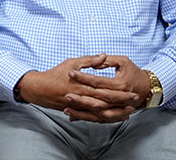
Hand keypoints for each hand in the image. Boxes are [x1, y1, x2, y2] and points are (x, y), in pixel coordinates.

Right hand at [18, 54, 140, 122]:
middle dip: (122, 103)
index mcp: (83, 85)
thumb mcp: (72, 62)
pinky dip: (105, 118)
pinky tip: (114, 117)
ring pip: (102, 113)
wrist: (40, 89)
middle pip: (106, 103)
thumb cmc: (56, 74)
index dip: (121, 92)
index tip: (133, 91)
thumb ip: (89, 60)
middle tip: (135, 102)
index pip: (106, 90)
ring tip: (128, 113)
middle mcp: (83, 97)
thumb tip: (104, 56)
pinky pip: (94, 117)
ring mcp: (80, 106)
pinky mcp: (77, 111)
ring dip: (116, 113)